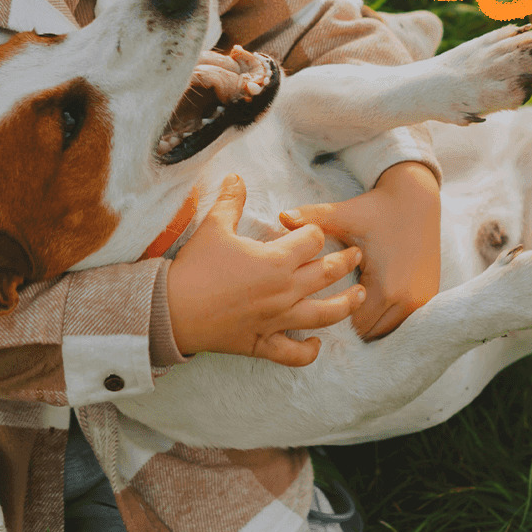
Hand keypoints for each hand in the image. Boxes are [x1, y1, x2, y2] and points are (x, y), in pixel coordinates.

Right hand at [167, 173, 366, 366]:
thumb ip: (230, 200)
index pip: (312, 239)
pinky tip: (316, 342)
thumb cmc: (194, 267)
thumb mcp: (213, 227)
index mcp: (276, 260)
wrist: (171, 310)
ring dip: (347, 304)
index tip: (311, 229)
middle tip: (357, 255)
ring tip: (360, 294)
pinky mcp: (264, 343)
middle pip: (329, 273)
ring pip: (326, 315)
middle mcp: (285, 291)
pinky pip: (295, 354)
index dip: (314, 230)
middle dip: (346, 261)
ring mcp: (278, 320)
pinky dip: (309, 350)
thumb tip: (236, 177)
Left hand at [279, 162, 440, 340]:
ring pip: (386, 330)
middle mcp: (407, 301)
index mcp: (385, 288)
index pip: (354, 325)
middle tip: (330, 305)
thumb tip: (281, 215)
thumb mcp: (344, 214)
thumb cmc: (376, 208)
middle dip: (350, 323)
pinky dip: (385, 315)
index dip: (334, 316)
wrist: (417, 199)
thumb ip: (313, 218)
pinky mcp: (429, 297)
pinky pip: (402, 321)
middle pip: (370, 332)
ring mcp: (421, 301)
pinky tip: (370, 299)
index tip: (318, 305)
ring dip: (369, 321)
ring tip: (349, 303)